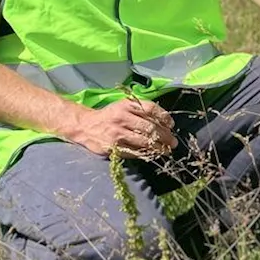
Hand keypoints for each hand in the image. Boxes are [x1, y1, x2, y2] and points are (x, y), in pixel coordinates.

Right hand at [61, 98, 177, 159]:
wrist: (86, 126)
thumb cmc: (110, 116)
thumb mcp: (124, 106)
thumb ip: (141, 110)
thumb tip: (165, 123)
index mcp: (127, 105)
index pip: (151, 109)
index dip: (164, 117)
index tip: (171, 125)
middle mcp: (122, 117)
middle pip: (150, 127)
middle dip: (165, 136)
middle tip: (173, 142)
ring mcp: (117, 133)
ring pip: (144, 141)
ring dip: (158, 147)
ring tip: (166, 150)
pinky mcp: (113, 147)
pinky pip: (134, 152)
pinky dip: (145, 154)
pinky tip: (152, 154)